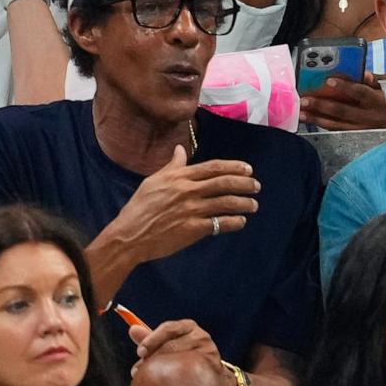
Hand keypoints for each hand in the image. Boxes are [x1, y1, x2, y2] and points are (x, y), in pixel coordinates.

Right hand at [109, 145, 259, 263]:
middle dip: (244, 183)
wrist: (129, 235)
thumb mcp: (153, 181)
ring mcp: (191, 210)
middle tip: (256, 186)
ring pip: (226, 203)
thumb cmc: (139, 208)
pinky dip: (234, 222)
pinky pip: (219, 223)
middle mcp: (187, 191)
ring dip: (244, 203)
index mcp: (179, 177)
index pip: (213, 168)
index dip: (234, 167)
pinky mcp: (192, 229)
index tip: (248, 169)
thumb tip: (180, 150)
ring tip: (254, 205)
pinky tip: (241, 222)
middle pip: (224, 183)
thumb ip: (172, 166)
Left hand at [128, 319, 227, 379]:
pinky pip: (192, 373)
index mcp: (187, 327)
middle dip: (154, 358)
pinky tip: (169, 384)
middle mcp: (200, 336)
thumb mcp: (166, 344)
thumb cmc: (183, 355)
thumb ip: (150, 338)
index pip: (168, 329)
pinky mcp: (213, 367)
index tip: (140, 352)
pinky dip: (179, 378)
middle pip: (173, 345)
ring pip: (181, 360)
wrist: (207, 373)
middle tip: (139, 370)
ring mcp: (209, 351)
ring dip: (163, 369)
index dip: (151, 339)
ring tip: (151, 379)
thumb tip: (132, 329)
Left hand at [300, 73, 385, 130]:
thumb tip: (363, 73)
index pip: (360, 92)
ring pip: (337, 124)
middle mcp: (369, 116)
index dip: (345, 87)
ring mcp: (362, 127)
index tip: (329, 80)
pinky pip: (338, 130)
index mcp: (377, 100)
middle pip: (343, 111)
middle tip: (305, 100)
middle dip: (322, 105)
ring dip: (317, 118)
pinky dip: (324, 125)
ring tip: (301, 113)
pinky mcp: (358, 134)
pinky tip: (311, 120)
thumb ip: (375, 80)